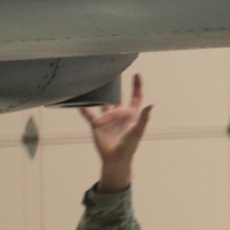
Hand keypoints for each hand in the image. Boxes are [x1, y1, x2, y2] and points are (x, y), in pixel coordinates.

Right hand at [79, 74, 151, 191]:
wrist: (115, 158)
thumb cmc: (129, 146)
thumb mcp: (137, 131)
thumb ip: (144, 118)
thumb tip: (151, 105)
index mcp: (131, 114)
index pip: (135, 96)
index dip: (136, 85)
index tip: (136, 74)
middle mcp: (118, 113)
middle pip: (117, 95)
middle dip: (115, 84)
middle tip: (112, 71)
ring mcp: (107, 118)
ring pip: (101, 102)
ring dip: (98, 93)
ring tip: (93, 81)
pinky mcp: (96, 124)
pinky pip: (88, 114)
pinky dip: (83, 108)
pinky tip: (78, 101)